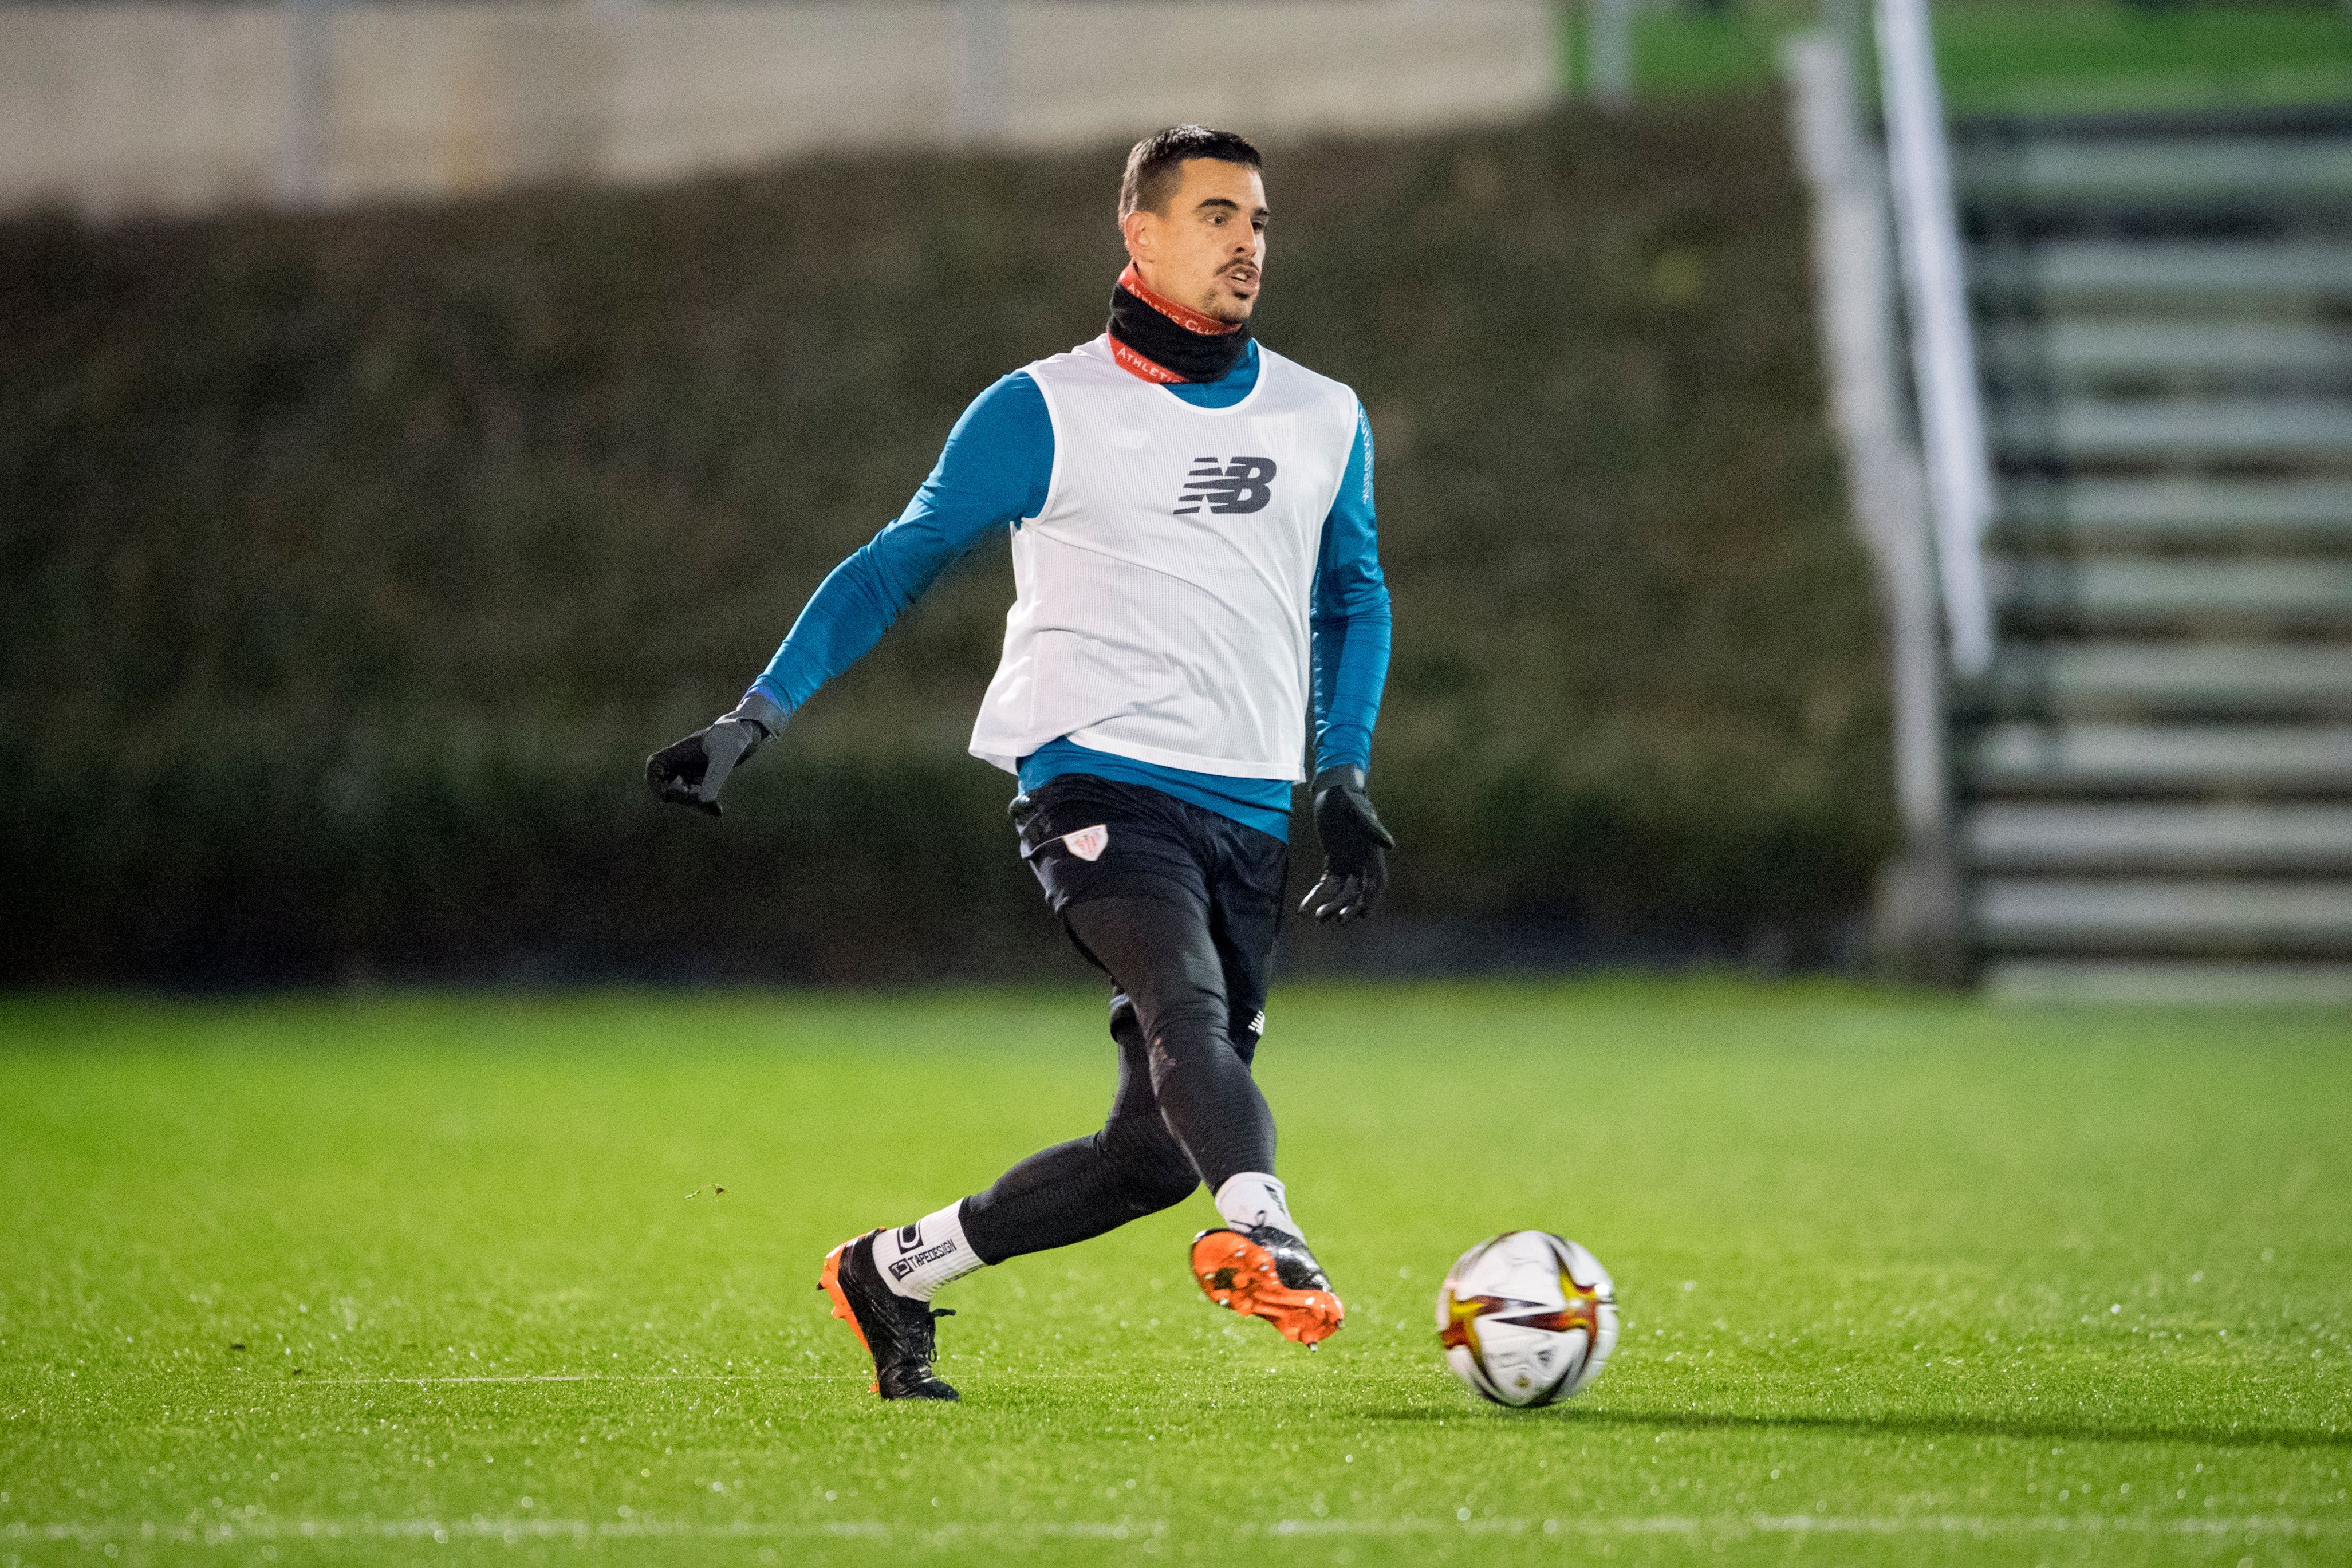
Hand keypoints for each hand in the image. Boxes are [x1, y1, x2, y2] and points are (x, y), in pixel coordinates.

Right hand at [645, 693, 784, 815]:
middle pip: (666, 784)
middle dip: (678, 796)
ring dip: (694, 803)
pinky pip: (697, 795)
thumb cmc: (734, 737)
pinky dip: (705, 804)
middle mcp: (682, 761)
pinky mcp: (703, 778)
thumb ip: (714, 776)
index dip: (654, 781)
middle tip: (697, 800)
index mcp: (680, 751)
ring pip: (682, 793)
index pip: (654, 766)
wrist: (749, 733)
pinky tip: (717, 810)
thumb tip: (703, 800)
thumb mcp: (726, 756)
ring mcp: (691, 770)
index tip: (667, 794)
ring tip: (714, 808)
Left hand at [1300, 766, 1394, 922]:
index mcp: (1373, 853)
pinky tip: (1304, 908)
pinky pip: (1326, 884)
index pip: (1377, 882)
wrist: (1333, 791)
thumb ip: (1372, 828)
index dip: (1372, 899)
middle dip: (1349, 907)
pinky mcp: (1332, 861)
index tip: (1363, 914)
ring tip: (1318, 917)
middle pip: (1359, 892)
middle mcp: (1362, 861)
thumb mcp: (1359, 812)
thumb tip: (1390, 844)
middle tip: (1338, 920)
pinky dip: (1316, 896)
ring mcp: (1347, 863)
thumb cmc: (1348, 798)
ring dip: (1332, 905)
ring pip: (1342, 892)